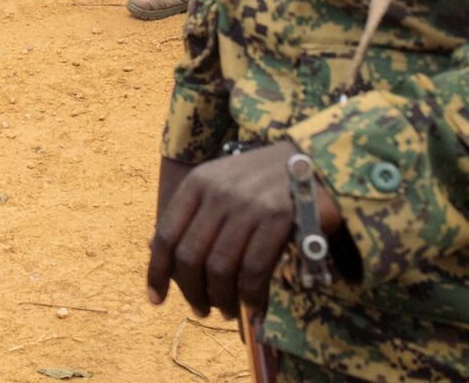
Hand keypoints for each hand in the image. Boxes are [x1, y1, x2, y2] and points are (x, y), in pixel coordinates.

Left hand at [146, 142, 343, 320]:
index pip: (166, 235)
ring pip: (220, 267)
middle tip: (200, 309)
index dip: (157, 272)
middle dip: (191, 292)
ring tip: (226, 310)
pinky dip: (249, 295)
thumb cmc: (260, 180)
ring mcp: (248, 204)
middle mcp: (219, 192)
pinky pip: (253, 269)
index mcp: (198, 182)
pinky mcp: (278, 218)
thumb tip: (158, 255)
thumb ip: (194, 215)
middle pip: (190, 256)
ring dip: (221, 298)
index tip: (156, 299)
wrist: (311, 158)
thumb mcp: (220, 184)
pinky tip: (252, 305)